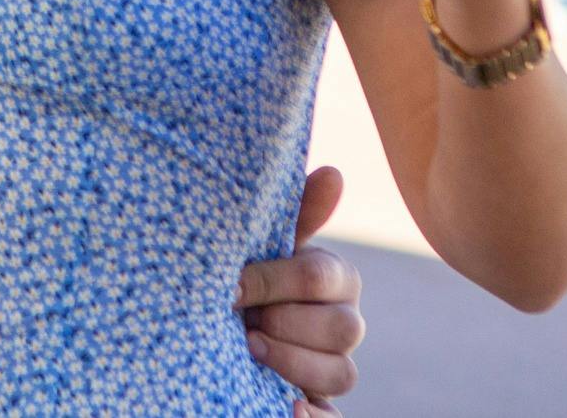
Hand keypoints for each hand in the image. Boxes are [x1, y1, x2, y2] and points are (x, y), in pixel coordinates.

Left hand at [238, 167, 363, 417]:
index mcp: (335, 277)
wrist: (222, 321)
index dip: (275, 281)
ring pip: (343, 373)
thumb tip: (335, 173)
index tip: (232, 285)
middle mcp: (345, 323)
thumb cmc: (244, 274)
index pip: (323, 277)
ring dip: (292, 363)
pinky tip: (287, 407)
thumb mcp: (260, 244)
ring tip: (249, 350)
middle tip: (243, 321)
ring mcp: (335, 366)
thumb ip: (296, 214)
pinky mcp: (322, 403)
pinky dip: (315, 417)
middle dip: (286, 323)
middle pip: (344, 329)